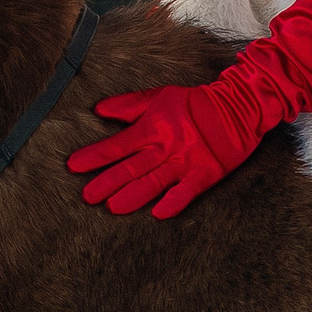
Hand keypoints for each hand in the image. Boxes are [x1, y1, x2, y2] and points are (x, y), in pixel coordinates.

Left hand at [68, 84, 265, 218]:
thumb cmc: (195, 102)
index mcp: (153, 129)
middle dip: (108, 181)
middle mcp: (166, 148)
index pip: (118, 145)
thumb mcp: (160, 97)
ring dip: (134, 195)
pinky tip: (159, 213)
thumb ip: (129, 106)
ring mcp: (185, 162)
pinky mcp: (206, 174)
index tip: (73, 165)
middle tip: (87, 197)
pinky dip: (175, 201)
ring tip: (113, 208)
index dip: (95, 155)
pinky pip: (188, 191)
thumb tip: (100, 110)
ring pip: (155, 182)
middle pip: (132, 167)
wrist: (238, 106)